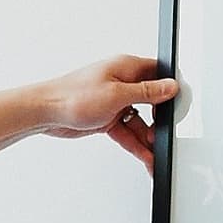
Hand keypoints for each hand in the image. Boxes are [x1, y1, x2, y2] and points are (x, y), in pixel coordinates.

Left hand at [34, 57, 181, 171]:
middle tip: (162, 136)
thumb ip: (146, 92)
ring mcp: (114, 101)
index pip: (158, 74)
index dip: (170, 90)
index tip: (177, 107)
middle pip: (151, 102)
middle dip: (158, 121)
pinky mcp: (106, 117)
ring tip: (154, 154)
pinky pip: (126, 131)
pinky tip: (144, 155)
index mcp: (126, 67)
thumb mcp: (117, 94)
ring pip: (139, 121)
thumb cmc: (72, 96)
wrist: (45, 113)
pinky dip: (134, 143)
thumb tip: (170, 86)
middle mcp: (121, 83)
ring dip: (146, 137)